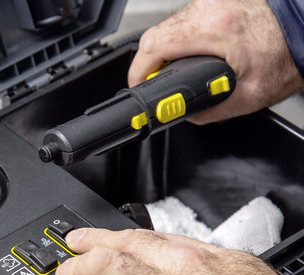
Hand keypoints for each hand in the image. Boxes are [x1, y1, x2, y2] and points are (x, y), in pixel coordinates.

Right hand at [128, 0, 303, 123]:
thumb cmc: (285, 57)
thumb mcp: (247, 98)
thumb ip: (208, 110)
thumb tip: (185, 114)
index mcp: (214, 30)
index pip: (154, 47)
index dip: (139, 72)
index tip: (138, 86)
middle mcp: (210, 9)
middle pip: (155, 36)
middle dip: (148, 65)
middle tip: (153, 84)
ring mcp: (211, 1)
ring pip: (167, 27)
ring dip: (163, 52)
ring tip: (171, 73)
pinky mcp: (215, 1)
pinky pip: (183, 21)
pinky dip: (178, 40)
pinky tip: (188, 55)